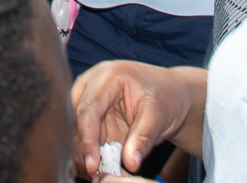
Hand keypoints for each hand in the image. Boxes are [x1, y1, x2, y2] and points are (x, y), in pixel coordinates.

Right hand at [72, 61, 202, 177]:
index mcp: (108, 75)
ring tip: (98, 171)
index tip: (92, 164)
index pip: (89, 108)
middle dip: (82, 145)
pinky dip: (93, 151)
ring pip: (77, 127)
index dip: (87, 138)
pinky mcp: (93, 113)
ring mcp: (90, 97)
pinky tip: (100, 166)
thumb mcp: (158, 116)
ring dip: (85, 150)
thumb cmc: (166, 97)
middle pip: (75, 116)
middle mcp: (92, 83)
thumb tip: (130, 163)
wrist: (171, 94)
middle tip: (93, 170)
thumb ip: (142, 139)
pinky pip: (86, 134)